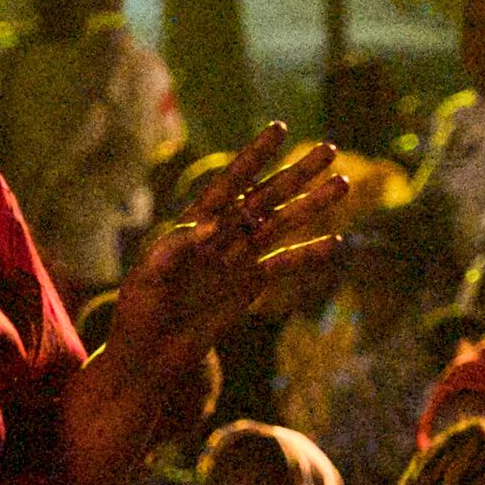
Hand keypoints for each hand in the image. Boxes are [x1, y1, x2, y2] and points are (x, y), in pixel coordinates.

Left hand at [103, 130, 350, 391]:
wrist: (151, 354)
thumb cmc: (139, 312)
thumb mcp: (147, 278)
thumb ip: (174, 249)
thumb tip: (210, 227)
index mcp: (194, 222)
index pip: (229, 182)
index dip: (254, 156)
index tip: (280, 129)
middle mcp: (222, 233)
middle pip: (266, 195)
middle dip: (298, 173)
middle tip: (330, 149)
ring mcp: (239, 257)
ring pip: (282, 224)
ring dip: (313, 205)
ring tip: (345, 184)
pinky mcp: (251, 284)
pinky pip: (285, 265)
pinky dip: (309, 255)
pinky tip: (336, 244)